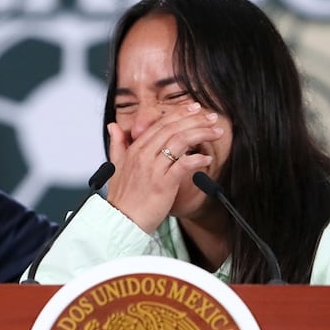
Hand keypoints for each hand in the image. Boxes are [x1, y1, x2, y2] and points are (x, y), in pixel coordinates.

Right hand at [105, 103, 220, 232]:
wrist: (121, 221)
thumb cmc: (122, 198)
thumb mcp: (116, 166)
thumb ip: (117, 144)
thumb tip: (113, 126)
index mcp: (134, 149)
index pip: (160, 124)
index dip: (180, 114)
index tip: (194, 109)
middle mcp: (143, 155)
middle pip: (173, 129)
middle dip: (195, 119)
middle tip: (211, 116)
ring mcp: (153, 169)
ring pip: (180, 141)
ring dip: (201, 133)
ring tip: (216, 132)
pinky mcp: (164, 184)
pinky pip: (184, 165)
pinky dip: (197, 159)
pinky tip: (207, 158)